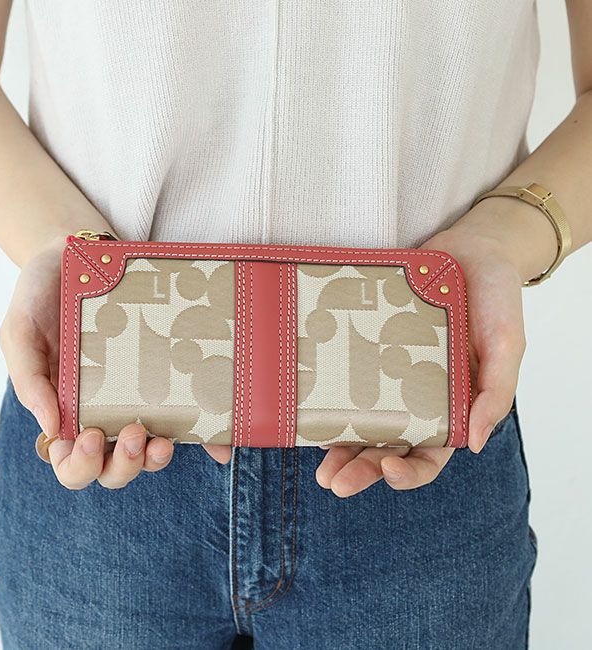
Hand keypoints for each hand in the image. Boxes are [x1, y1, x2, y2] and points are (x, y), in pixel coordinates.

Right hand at [0, 236, 229, 489]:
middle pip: (112, 467)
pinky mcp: (165, 380)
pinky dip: (204, 438)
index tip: (90, 437)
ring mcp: (135, 397)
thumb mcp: (19, 331)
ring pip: (148, 451)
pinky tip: (217, 443)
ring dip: (156, 458)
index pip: (69, 460)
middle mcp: (101, 411)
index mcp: (63, 409)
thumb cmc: (42, 294)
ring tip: (163, 438)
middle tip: (133, 432)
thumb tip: (53, 429)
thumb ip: (29, 379)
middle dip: (123, 465)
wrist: (79, 252)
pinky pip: (187, 417)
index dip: (80, 465)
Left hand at [316, 208, 531, 496]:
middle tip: (333, 482)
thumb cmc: (495, 297)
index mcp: (451, 408)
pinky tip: (311, 411)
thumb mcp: (506, 344)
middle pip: (386, 447)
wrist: (470, 247)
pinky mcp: (367, 348)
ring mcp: (389, 375)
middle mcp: (416, 399)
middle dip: (361, 469)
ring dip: (339, 446)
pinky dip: (329, 398)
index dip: (409, 471)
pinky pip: (345, 378)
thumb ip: (495, 392)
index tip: (388, 469)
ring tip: (317, 464)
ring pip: (360, 422)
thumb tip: (476, 442)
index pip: (429, 455)